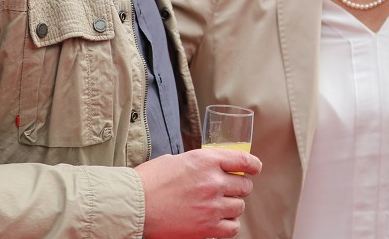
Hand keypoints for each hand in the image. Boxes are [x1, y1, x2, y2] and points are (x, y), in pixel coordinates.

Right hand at [135, 149, 261, 238]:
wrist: (133, 205)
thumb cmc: (149, 181)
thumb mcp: (176, 160)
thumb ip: (197, 164)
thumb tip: (207, 168)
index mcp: (206, 160)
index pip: (242, 160)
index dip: (253, 165)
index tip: (255, 169)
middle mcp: (213, 181)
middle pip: (244, 185)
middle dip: (240, 187)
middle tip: (231, 190)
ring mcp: (212, 206)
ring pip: (240, 207)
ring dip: (233, 206)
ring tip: (220, 207)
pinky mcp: (207, 228)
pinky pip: (232, 227)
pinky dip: (229, 225)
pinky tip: (219, 222)